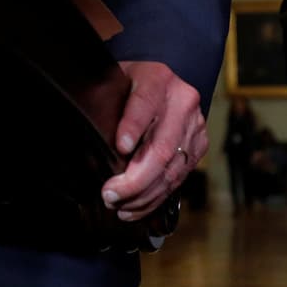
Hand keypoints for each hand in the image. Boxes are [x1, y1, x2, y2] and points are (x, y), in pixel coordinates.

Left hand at [101, 61, 206, 220]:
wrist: (166, 82)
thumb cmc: (132, 84)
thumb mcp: (116, 82)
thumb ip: (105, 102)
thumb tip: (87, 134)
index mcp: (158, 79)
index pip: (145, 103)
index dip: (133, 127)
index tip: (120, 147)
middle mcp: (182, 103)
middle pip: (162, 147)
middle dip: (135, 179)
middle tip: (110, 194)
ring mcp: (195, 127)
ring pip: (172, 169)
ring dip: (143, 195)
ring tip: (119, 207)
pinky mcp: (199, 147)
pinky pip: (179, 179)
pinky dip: (155, 198)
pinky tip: (136, 207)